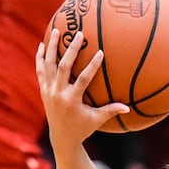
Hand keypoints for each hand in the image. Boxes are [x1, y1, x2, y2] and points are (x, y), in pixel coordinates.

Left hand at [36, 29, 129, 146]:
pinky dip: (40, 57)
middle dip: (70, 50)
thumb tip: (128, 108)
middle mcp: (58, 94)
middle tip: (78, 35)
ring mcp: (48, 91)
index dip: (92, 66)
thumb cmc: (82, 128)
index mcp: (72, 100)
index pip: (83, 79)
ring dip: (51, 47)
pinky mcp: (43, 90)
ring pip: (48, 65)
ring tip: (56, 31)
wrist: (61, 137)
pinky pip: (40, 70)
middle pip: (63, 67)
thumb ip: (110, 111)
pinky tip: (42, 45)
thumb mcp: (97, 120)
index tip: (100, 52)